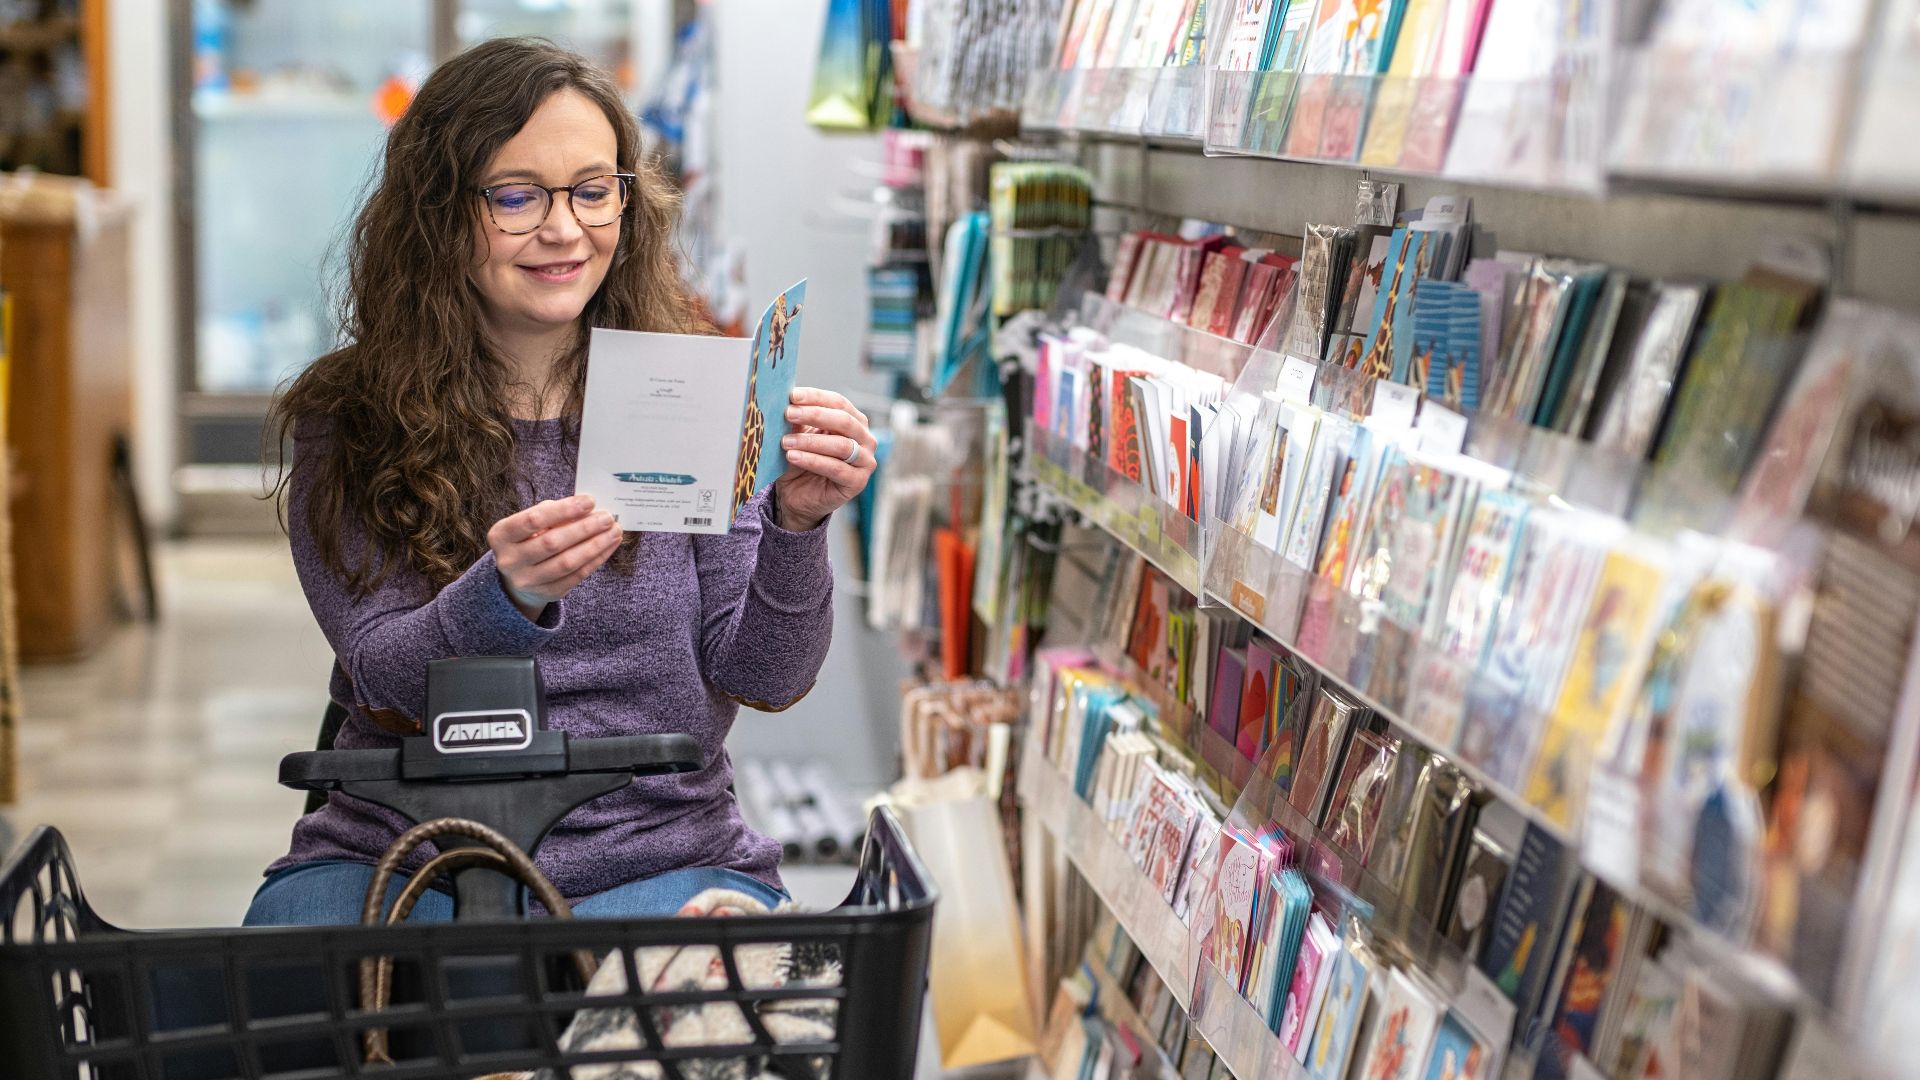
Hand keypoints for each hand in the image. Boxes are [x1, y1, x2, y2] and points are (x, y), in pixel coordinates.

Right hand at [488, 494, 621, 620]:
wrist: (519, 577)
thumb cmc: (530, 538)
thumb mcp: (533, 523)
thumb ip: (554, 513)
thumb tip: (589, 508)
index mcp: (501, 535)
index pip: (533, 520)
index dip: (564, 509)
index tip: (590, 501)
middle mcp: (509, 560)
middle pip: (552, 543)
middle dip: (584, 528)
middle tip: (607, 517)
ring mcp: (527, 581)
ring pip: (567, 562)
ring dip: (595, 545)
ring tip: (614, 530)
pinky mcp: (547, 593)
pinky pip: (577, 576)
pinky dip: (596, 559)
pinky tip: (609, 545)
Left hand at [773, 387, 876, 531]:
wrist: (796, 495)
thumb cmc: (800, 461)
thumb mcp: (797, 435)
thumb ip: (798, 420)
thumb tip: (788, 401)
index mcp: (854, 421)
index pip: (838, 402)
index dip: (816, 397)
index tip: (792, 395)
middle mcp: (865, 439)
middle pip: (844, 421)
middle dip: (814, 415)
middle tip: (788, 414)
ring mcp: (865, 461)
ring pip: (841, 445)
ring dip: (811, 442)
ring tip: (786, 441)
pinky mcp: (857, 482)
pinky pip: (836, 469)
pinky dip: (812, 461)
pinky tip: (793, 456)